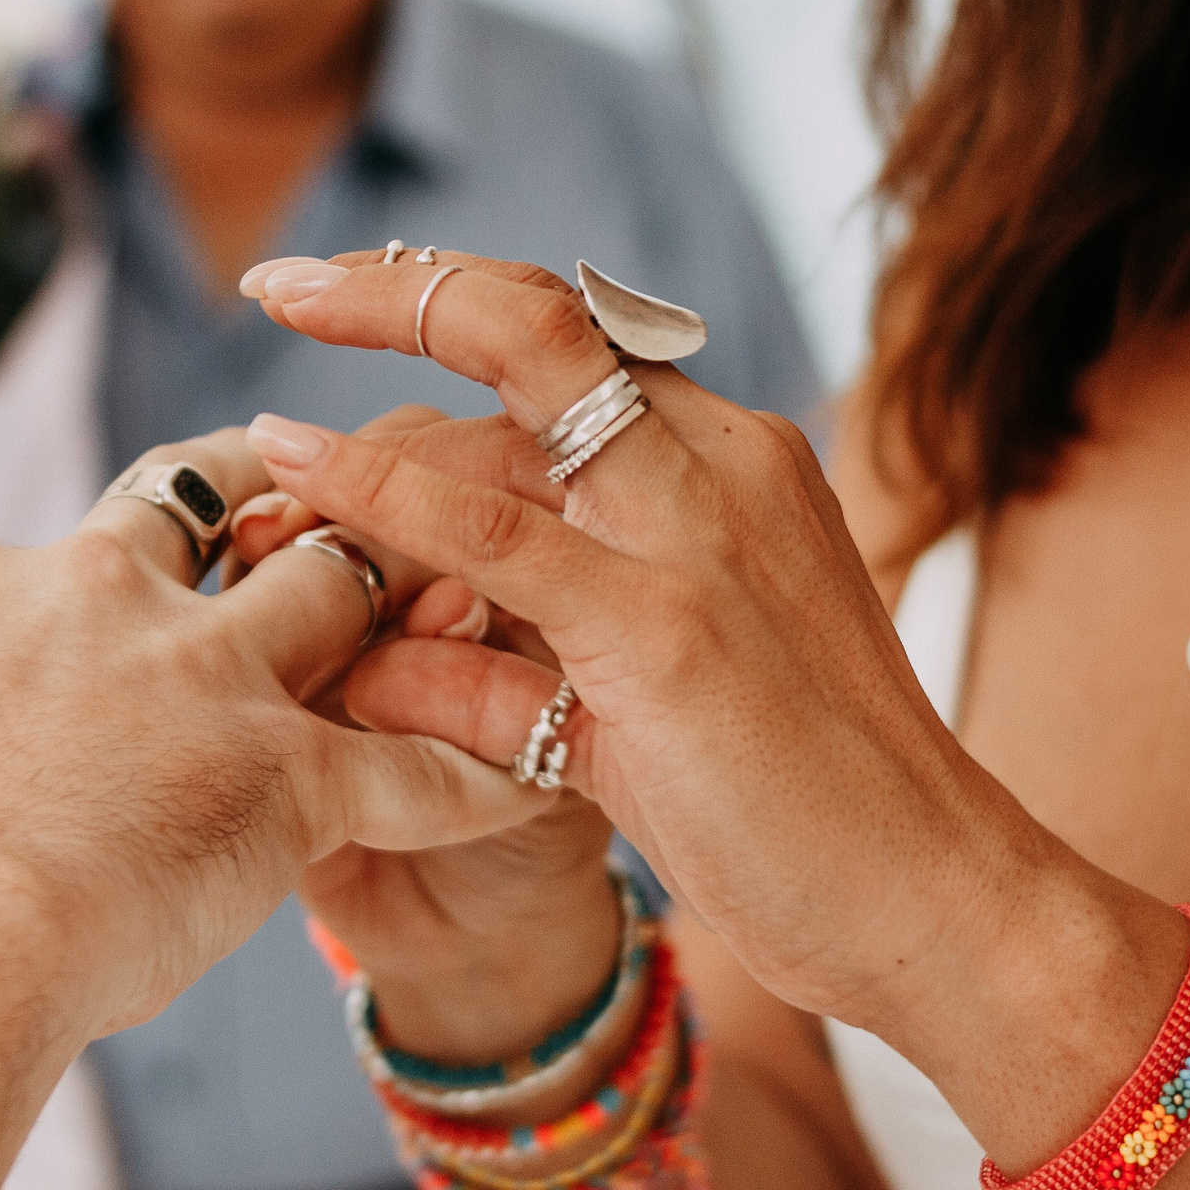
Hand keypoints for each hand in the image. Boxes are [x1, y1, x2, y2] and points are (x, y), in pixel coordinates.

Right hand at [0, 428, 552, 1036]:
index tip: (128, 603)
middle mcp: (98, 600)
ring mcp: (203, 682)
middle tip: (328, 523)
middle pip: (216, 509)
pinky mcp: (284, 782)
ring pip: (344, 590)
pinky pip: (428, 763)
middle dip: (278, 504)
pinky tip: (555, 767)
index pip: (61, 539)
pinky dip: (495, 762)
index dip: (110, 569)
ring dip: (405, 592)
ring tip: (464, 598)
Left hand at [238, 251, 1123, 1039]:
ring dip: (364, 395)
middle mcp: (724, 467)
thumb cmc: (802, 820)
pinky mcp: (666, 628)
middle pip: (541, 321)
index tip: (349, 306)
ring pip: (509, 401)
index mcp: (736, 469)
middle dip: (400, 284)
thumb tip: (371, 658)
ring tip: (248, 444)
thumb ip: (507, 672)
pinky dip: (377, 490)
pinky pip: (491, 532)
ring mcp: (699, 536)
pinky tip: (292, 464)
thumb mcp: (634, 722)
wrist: (942, 906)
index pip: (578, 349)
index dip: (455, 315)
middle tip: (276, 282)